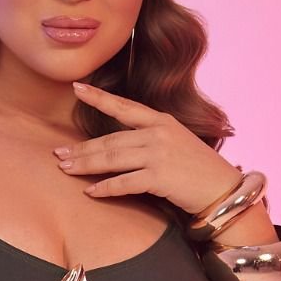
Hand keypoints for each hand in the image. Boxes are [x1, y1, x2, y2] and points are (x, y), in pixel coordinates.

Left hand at [54, 81, 241, 215]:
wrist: (224, 191)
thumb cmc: (199, 170)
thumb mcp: (177, 143)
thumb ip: (150, 139)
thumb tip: (120, 146)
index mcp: (161, 121)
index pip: (124, 106)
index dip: (98, 97)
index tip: (76, 88)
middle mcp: (158, 133)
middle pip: (110, 139)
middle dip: (81, 148)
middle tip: (57, 154)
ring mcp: (159, 155)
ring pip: (112, 159)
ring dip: (85, 165)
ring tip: (65, 168)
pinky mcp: (160, 178)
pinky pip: (124, 183)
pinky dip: (106, 188)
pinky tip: (90, 192)